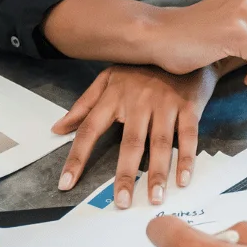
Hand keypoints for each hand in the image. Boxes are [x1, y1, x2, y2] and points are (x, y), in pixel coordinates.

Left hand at [52, 65, 217, 206]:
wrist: (183, 44)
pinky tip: (183, 179)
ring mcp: (165, 103)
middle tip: (122, 203)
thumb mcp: (108, 79)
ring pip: (159, 143)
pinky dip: (186, 158)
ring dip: (158, 173)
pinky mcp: (188, 105)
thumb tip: (58, 129)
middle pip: (130, 143)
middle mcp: (138, 100)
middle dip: (125, 176)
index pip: (89, 129)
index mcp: (114, 95)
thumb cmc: (141, 68)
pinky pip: (188, 136)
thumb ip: (84, 105)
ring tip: (155, 198)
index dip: (77, 158)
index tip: (66, 184)